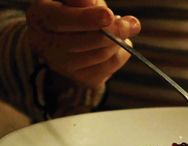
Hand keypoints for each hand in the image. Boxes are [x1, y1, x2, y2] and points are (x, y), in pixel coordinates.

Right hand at [26, 0, 140, 88]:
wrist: (67, 37)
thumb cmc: (73, 11)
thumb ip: (86, 0)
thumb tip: (108, 17)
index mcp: (40, 17)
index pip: (61, 19)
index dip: (87, 19)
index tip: (108, 16)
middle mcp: (46, 45)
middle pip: (88, 41)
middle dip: (114, 31)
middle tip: (129, 23)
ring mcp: (63, 66)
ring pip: (102, 54)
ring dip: (119, 41)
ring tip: (119, 29)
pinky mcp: (82, 79)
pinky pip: (111, 67)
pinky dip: (121, 54)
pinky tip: (115, 45)